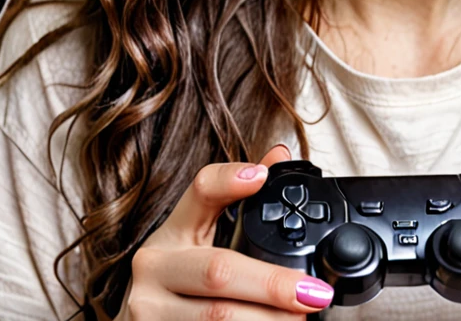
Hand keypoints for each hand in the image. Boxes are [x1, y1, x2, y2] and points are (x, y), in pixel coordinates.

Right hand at [115, 144, 335, 318]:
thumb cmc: (177, 282)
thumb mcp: (198, 240)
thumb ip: (236, 200)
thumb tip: (279, 156)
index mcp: (171, 233)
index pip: (199, 193)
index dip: (230, 181)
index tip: (261, 176)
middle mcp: (155, 268)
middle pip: (219, 270)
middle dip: (271, 284)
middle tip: (311, 292)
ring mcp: (149, 310)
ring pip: (217, 316)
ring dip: (266, 320)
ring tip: (300, 318)